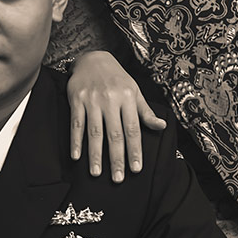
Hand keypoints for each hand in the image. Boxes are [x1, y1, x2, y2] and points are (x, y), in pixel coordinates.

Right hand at [67, 51, 165, 181]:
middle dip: (117, 158)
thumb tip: (162, 126)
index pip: (133, 129)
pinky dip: (76, 141)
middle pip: (114, 134)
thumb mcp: (134, 91)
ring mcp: (92, 100)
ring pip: (95, 132)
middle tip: (118, 178)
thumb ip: (145, 111)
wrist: (92, 58)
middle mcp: (110, 100)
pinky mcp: (76, 100)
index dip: (135, 150)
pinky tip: (77, 156)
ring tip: (97, 173)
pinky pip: (76, 124)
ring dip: (95, 154)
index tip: (136, 169)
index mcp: (127, 98)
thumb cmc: (116, 78)